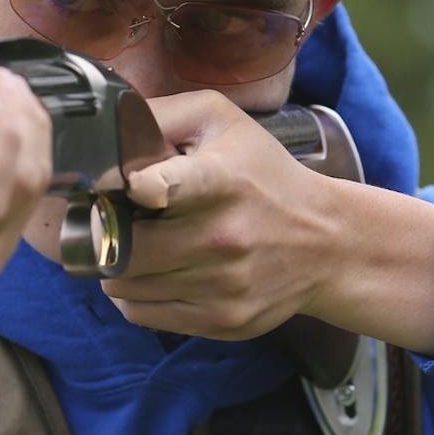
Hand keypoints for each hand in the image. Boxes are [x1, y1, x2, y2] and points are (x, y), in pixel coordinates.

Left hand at [103, 91, 433, 352]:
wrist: (328, 243)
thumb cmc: (264, 175)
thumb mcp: (221, 121)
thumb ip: (159, 114)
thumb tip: (106, 131)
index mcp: (221, 180)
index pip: (165, 186)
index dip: (131, 187)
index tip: (124, 187)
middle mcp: (222, 237)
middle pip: (121, 248)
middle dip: (105, 233)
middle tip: (110, 221)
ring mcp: (222, 285)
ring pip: (122, 285)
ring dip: (116, 266)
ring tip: (136, 246)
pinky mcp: (222, 320)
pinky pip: (141, 315)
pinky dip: (133, 296)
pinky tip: (151, 275)